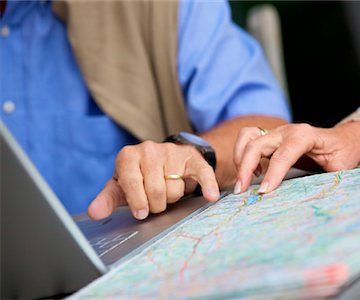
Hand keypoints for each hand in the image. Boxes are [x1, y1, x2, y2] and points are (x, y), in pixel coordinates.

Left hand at [88, 141, 219, 219]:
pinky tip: (211, 196)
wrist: (163, 160)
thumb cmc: (138, 177)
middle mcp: (148, 150)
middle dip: (157, 202)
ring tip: (167, 189)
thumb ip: (107, 200)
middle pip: (156, 190)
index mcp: (127, 156)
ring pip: (175, 189)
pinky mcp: (191, 157)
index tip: (141, 213)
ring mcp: (171, 152)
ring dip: (173, 197)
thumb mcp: (120, 187)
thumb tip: (95, 213)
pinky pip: (201, 173)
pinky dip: (207, 186)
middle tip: (155, 200)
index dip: (137, 200)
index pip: (132, 181)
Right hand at [234, 122, 359, 194]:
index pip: (283, 154)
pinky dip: (242, 153)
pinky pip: (248, 138)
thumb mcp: (342, 168)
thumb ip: (326, 179)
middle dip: (246, 167)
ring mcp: (277, 131)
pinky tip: (253, 171)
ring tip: (244, 180)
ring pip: (248, 138)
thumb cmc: (344, 155)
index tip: (264, 192)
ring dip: (240, 158)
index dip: (272, 173)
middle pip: (258, 144)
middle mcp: (287, 130)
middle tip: (242, 191)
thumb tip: (312, 198)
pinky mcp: (270, 136)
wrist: (344, 140)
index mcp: (306, 136)